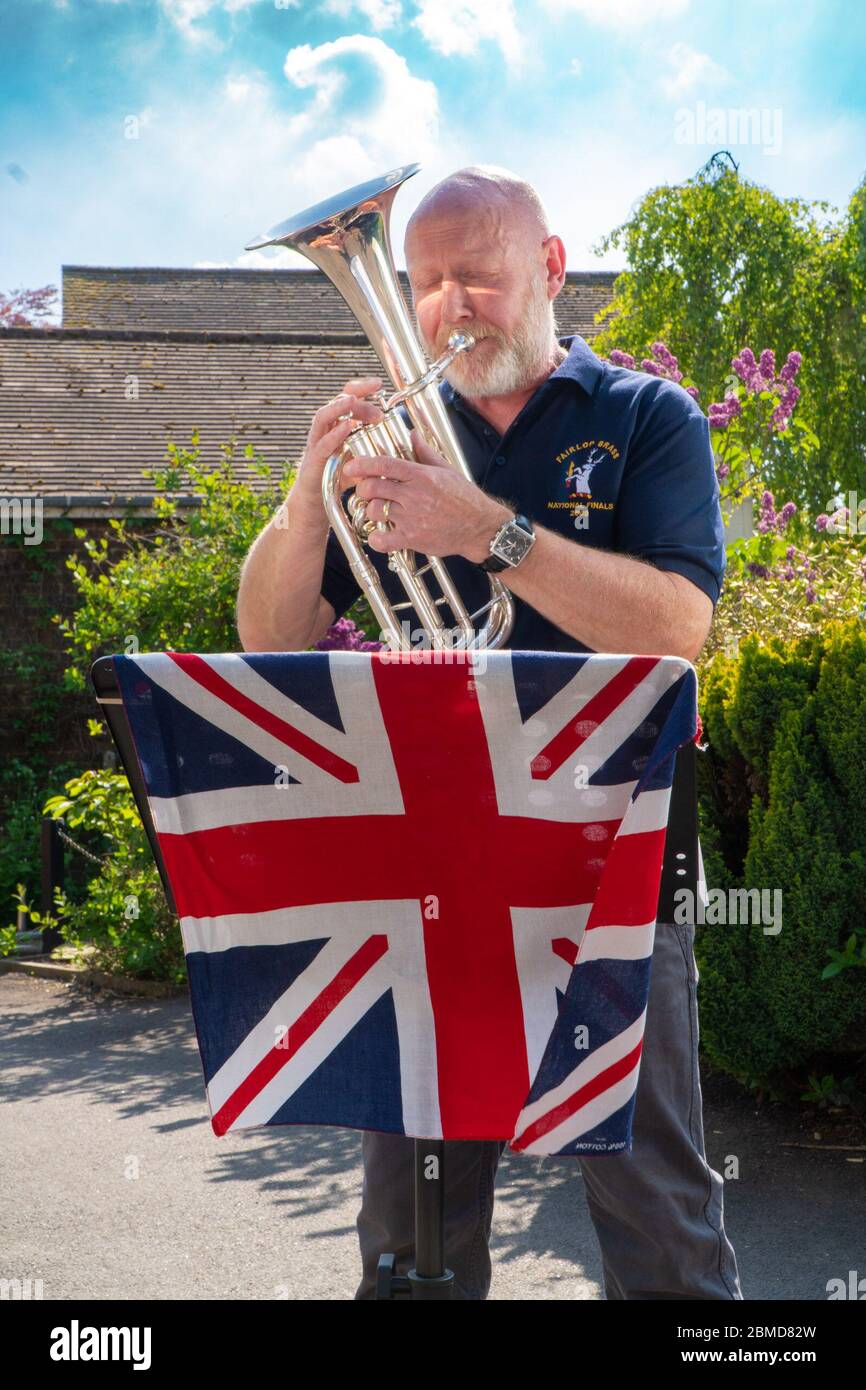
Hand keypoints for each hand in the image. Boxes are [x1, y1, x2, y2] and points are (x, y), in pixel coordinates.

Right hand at [291, 375, 384, 511]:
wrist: (316, 505)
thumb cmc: (341, 480)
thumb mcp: (364, 458)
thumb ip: (379, 445)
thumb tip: (408, 438)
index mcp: (338, 426)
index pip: (348, 399)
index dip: (361, 389)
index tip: (379, 383)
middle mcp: (325, 431)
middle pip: (336, 403)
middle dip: (356, 395)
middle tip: (375, 393)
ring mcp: (317, 444)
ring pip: (323, 417)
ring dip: (340, 408)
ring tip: (354, 401)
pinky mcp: (313, 461)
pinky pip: (322, 444)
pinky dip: (335, 434)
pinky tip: (348, 427)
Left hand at [342, 428, 510, 561]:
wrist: (480, 527)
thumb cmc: (465, 498)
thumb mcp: (447, 470)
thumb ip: (425, 452)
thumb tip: (413, 434)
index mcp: (422, 476)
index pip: (384, 465)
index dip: (362, 465)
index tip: (351, 467)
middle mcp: (415, 496)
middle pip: (373, 488)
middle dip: (363, 489)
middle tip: (366, 491)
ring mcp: (412, 519)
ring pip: (375, 511)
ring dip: (371, 511)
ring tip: (379, 511)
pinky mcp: (413, 539)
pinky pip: (383, 540)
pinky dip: (376, 539)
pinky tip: (381, 534)